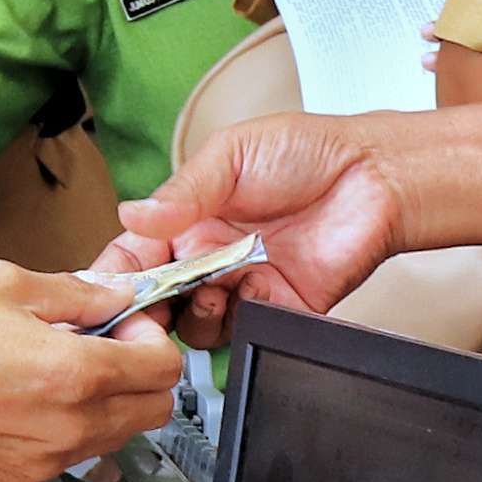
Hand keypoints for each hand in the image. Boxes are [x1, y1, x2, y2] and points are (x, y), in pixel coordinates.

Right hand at [0, 262, 181, 481]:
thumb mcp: (4, 286)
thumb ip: (76, 294)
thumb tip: (114, 295)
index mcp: (72, 374)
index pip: (163, 368)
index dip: (151, 339)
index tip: (126, 326)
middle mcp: (68, 427)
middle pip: (153, 411)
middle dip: (140, 376)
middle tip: (103, 347)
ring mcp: (45, 462)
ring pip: (114, 436)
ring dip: (104, 404)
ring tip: (53, 371)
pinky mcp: (18, 481)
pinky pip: (68, 456)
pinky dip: (63, 430)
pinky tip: (22, 400)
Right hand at [103, 113, 406, 342]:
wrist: (375, 174)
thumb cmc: (308, 151)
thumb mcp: (231, 154)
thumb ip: (182, 191)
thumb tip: (132, 214)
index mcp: (188, 220)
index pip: (136, 257)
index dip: (116, 275)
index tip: (106, 286)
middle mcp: (211, 258)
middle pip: (159, 301)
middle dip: (148, 307)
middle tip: (149, 304)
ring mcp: (243, 285)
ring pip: (196, 324)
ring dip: (195, 312)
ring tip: (210, 286)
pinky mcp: (280, 308)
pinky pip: (246, 330)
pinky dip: (241, 315)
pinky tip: (253, 285)